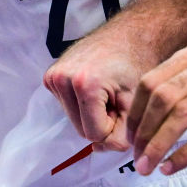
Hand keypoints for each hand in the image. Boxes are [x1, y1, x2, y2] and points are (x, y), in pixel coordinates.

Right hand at [44, 23, 167, 151]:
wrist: (128, 36)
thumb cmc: (136, 65)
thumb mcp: (136, 103)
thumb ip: (123, 134)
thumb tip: (101, 150)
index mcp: (84, 84)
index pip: (94, 134)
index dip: (114, 128)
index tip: (124, 109)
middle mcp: (61, 79)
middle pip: (81, 129)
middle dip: (101, 122)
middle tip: (116, 101)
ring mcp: (53, 77)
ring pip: (73, 120)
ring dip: (92, 115)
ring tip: (107, 93)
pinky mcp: (49, 76)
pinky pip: (67, 106)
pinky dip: (82, 104)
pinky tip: (95, 87)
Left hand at [124, 41, 186, 174]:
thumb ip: (172, 100)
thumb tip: (135, 130)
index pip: (151, 82)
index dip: (136, 113)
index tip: (129, 140)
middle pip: (163, 98)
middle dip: (144, 131)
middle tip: (136, 158)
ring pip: (182, 115)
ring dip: (160, 145)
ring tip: (148, 166)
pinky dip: (184, 154)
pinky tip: (171, 167)